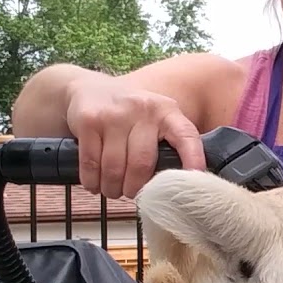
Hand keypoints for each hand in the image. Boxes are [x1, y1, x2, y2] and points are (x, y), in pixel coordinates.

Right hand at [65, 82, 206, 198]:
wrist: (89, 88)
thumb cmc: (128, 115)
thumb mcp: (154, 120)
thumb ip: (166, 145)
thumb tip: (177, 186)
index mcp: (166, 111)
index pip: (186, 136)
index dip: (193, 158)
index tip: (194, 181)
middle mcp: (142, 109)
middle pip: (141, 164)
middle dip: (135, 189)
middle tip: (131, 193)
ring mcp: (114, 114)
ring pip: (114, 168)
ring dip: (112, 188)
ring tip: (113, 190)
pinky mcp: (89, 120)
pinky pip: (91, 164)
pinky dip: (92, 181)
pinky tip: (95, 184)